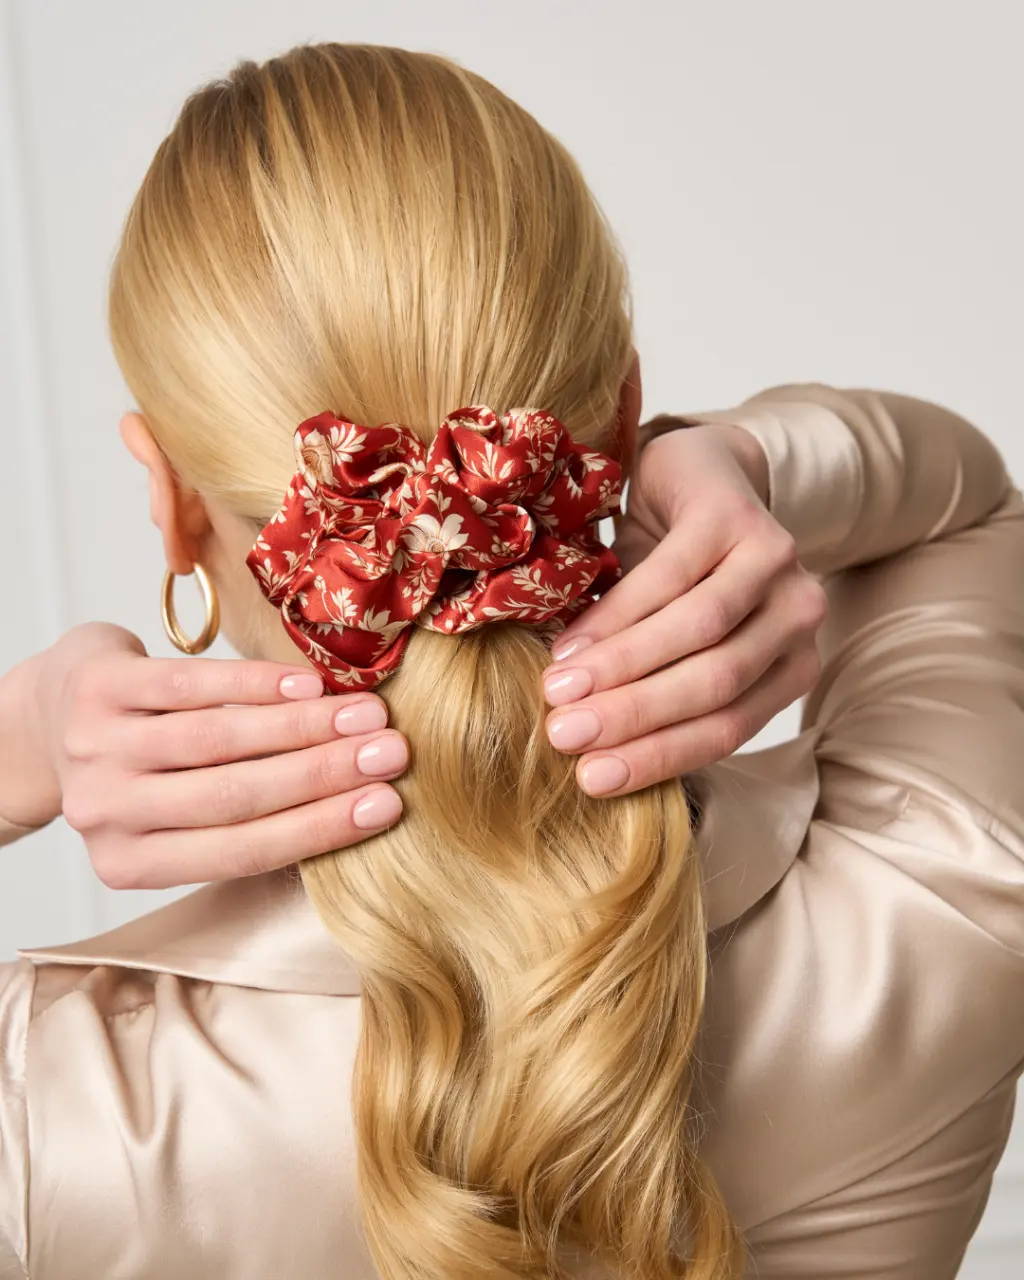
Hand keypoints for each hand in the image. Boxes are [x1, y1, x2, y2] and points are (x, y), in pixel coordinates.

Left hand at [21, 623, 407, 887]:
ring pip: (218, 740)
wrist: (49, 714)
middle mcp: (106, 813)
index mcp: (131, 863)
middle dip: (325, 775)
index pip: (242, 851)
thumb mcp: (175, 814)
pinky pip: (191, 684)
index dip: (320, 828)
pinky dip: (256, 684)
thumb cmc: (140, 769)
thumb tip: (354, 806)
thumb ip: (243, 818)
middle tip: (392, 754)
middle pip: (235, 797)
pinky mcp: (98, 689)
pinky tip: (308, 683)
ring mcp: (97, 749)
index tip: (388, 805)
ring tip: (365, 715)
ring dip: (304, 727)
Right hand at [542, 422, 827, 795]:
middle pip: (717, 684)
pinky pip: (670, 576)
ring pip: (699, 632)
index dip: (658, 757)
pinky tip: (573, 640)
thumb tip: (589, 764)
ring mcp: (775, 561)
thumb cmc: (677, 576)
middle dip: (635, 716)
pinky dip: (616, 615)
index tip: (591, 780)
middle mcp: (798, 616)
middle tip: (564, 736)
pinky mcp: (736, 515)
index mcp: (791, 662)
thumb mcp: (672, 643)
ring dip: (622, 667)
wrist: (694, 475)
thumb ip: (654, 693)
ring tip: (558, 690)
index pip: (729, 728)